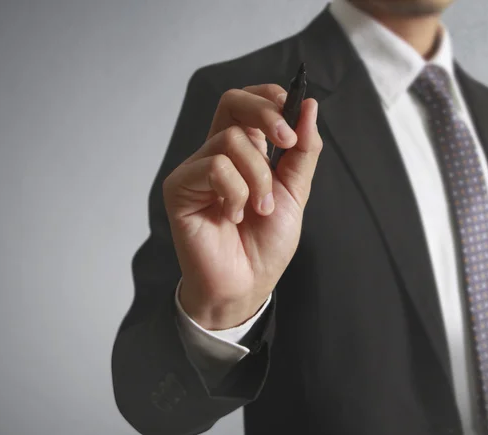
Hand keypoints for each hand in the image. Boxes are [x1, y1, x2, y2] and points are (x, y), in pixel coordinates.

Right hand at [162, 84, 322, 329]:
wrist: (246, 284)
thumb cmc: (265, 243)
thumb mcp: (294, 192)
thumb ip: (302, 151)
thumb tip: (308, 106)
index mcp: (242, 152)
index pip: (246, 102)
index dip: (269, 97)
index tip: (294, 116)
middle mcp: (216, 154)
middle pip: (232, 102)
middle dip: (266, 115)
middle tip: (286, 142)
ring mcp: (195, 170)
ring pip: (231, 141)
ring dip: (258, 177)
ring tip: (258, 209)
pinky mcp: (179, 188)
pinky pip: (214, 167)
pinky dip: (235, 193)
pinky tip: (231, 216)